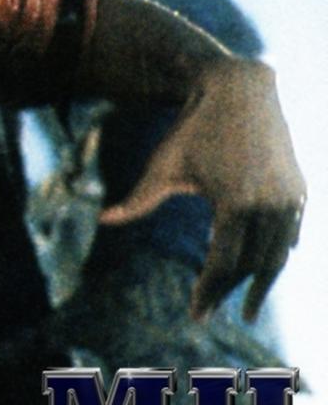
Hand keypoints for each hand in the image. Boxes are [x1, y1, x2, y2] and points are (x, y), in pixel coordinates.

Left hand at [100, 57, 304, 321]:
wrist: (239, 90)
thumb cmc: (192, 130)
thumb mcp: (162, 166)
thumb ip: (138, 200)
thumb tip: (104, 220)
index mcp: (234, 203)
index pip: (223, 264)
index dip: (209, 292)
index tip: (195, 314)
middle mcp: (268, 205)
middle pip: (251, 266)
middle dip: (229, 292)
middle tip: (208, 310)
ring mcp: (290, 198)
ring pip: (278, 256)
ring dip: (260, 282)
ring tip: (246, 305)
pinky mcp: (300, 191)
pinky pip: (291, 234)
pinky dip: (278, 255)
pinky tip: (265, 269)